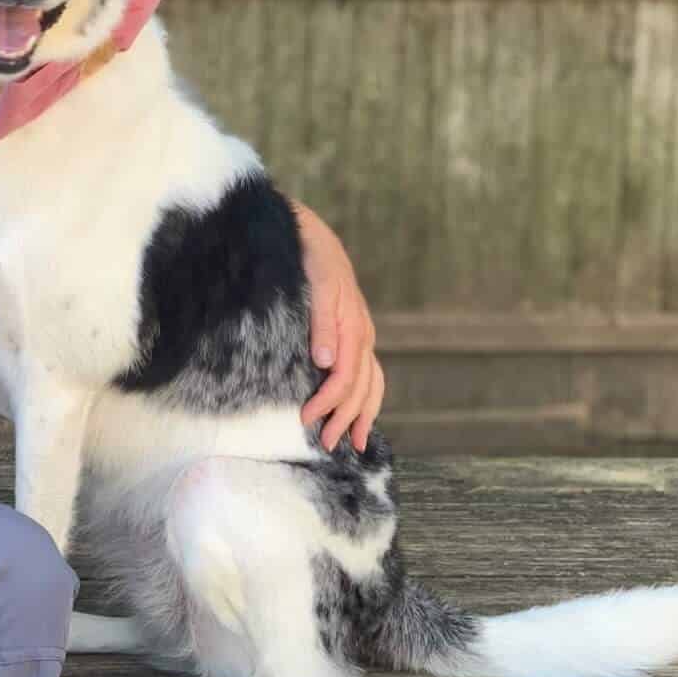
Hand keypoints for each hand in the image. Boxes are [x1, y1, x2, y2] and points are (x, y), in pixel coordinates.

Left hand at [289, 201, 384, 453]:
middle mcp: (361, 334)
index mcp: (353, 326)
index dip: (328, 401)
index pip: (345, 376)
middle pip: (360, 386)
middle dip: (345, 417)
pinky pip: (370, 373)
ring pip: (371, 383)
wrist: (310, 234)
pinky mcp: (355, 334)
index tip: (306, 418)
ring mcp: (361, 335)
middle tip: (325, 443)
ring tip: (354, 442)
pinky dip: (369, 397)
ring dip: (361, 414)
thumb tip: (326, 362)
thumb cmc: (309, 257)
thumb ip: (322, 322)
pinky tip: (363, 414)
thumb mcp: (316, 284)